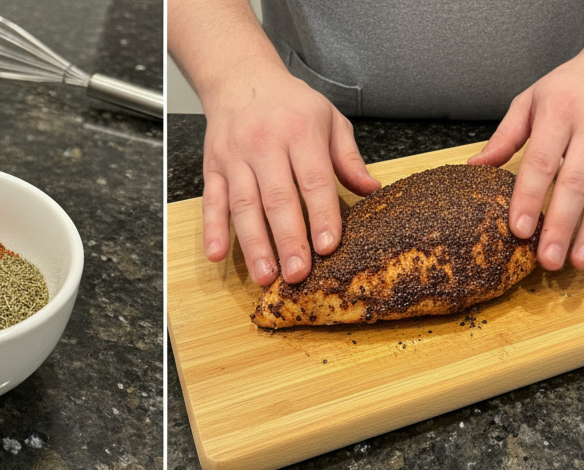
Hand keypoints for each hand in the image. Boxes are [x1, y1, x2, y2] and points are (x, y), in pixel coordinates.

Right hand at [201, 65, 379, 285]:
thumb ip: (348, 158)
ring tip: (265, 276)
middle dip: (288, 239)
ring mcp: (235, 158)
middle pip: (278, 198)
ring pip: (244, 205)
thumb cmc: (290, 105)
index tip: (327, 246)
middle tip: (298, 274)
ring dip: (253, 244)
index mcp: (300, 131)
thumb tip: (372, 190)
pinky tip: (216, 254)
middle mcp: (265, 144)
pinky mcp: (212, 168)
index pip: (314, 179)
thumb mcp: (329, 120)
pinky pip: (211, 201)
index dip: (321, 214)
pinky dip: (212, 229)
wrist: (241, 78)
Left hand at [470, 49, 583, 271]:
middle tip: (548, 261)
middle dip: (562, 226)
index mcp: (560, 113)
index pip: (542, 161)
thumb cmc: (574, 84)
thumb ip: (505, 137)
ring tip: (579, 262)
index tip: (520, 229)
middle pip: (576, 183)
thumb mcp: (532, 99)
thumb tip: (474, 168)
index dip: (530, 197)